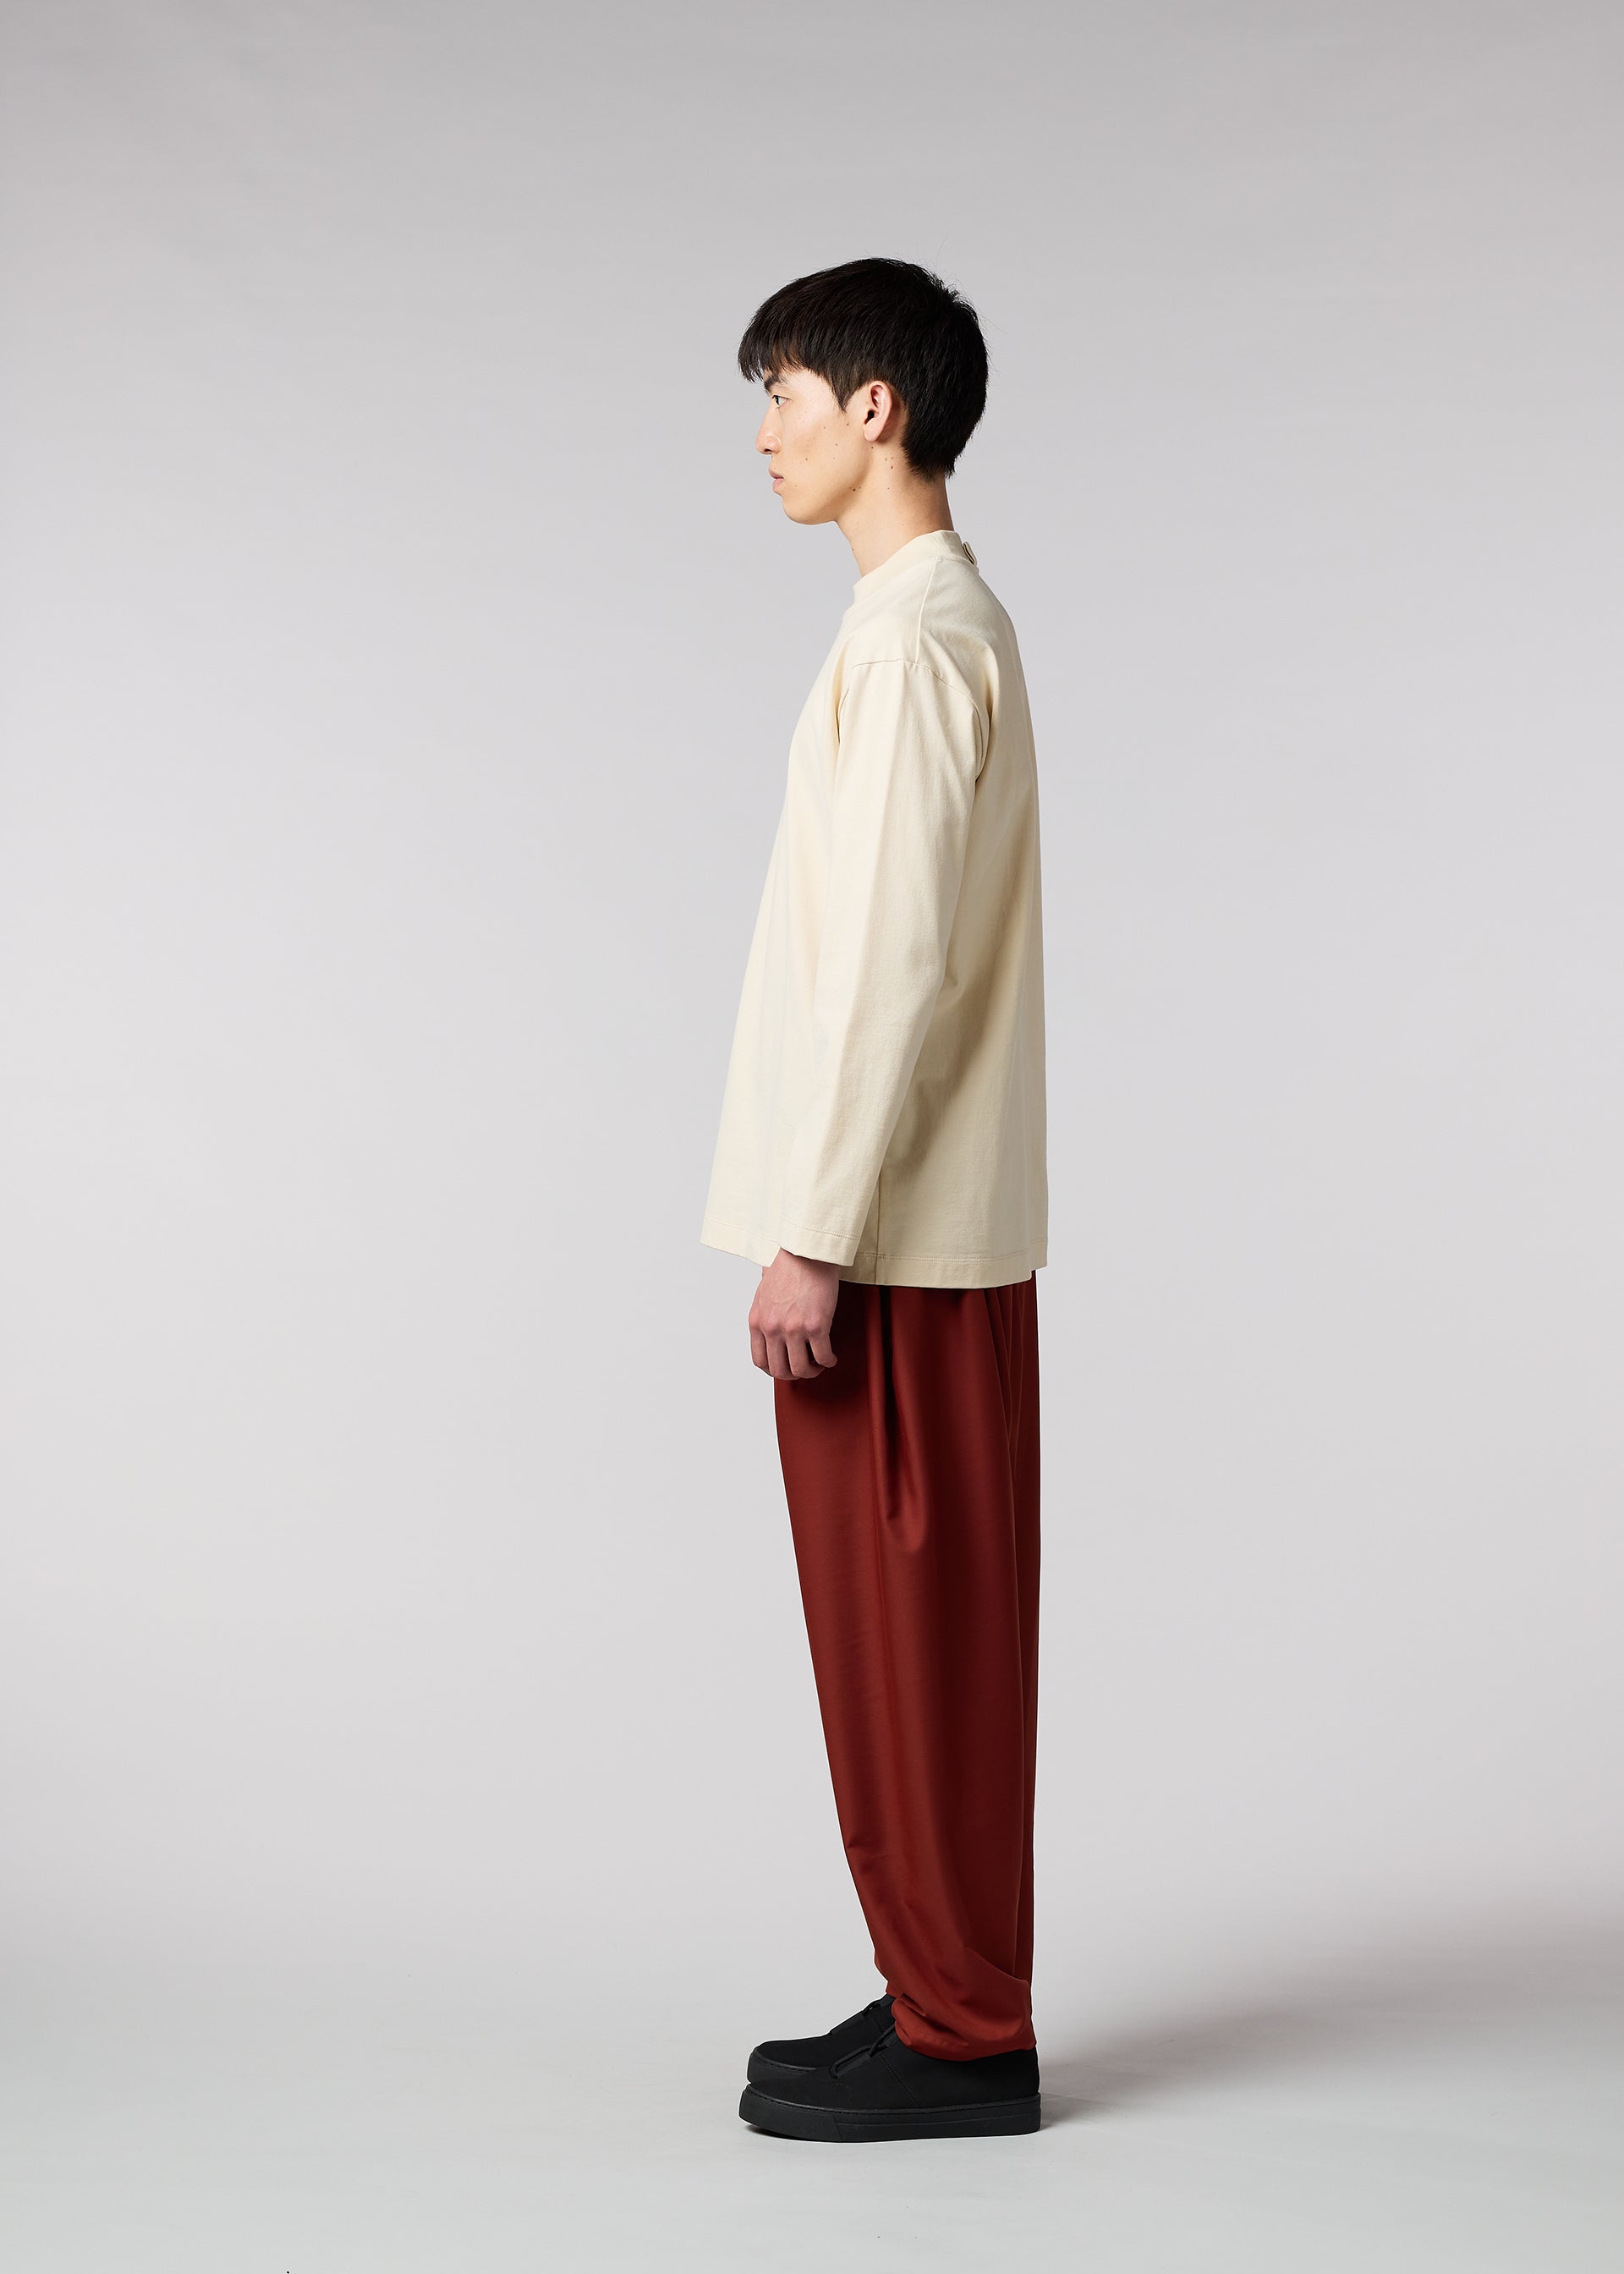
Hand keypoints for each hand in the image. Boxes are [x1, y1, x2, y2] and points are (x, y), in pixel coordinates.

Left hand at [749, 1248, 840, 1379]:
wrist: (806, 1251)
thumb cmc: (789, 1267)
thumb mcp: (764, 1293)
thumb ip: (764, 1315)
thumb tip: (770, 1328)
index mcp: (757, 1321)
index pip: (760, 1361)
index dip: (774, 1370)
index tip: (786, 1368)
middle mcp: (772, 1328)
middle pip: (779, 1370)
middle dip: (794, 1375)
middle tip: (806, 1368)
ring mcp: (793, 1328)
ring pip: (801, 1368)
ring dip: (812, 1371)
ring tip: (820, 1364)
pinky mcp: (816, 1325)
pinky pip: (823, 1356)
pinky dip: (829, 1361)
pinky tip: (831, 1356)